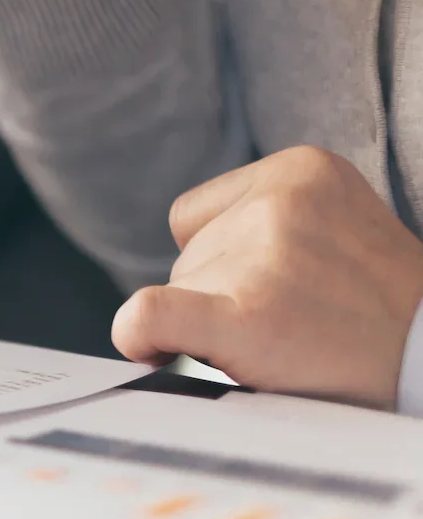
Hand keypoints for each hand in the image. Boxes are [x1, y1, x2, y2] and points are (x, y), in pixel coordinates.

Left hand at [113, 147, 422, 409]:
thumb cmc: (378, 308)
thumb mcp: (336, 227)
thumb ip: (262, 225)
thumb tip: (180, 267)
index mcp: (301, 169)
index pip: (194, 218)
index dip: (218, 263)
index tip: (268, 289)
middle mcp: (278, 203)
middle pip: (187, 259)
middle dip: (220, 297)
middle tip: (293, 326)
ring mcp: (264, 256)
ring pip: (178, 293)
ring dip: (211, 329)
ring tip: (286, 346)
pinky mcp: (248, 314)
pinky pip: (150, 314)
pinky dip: (138, 334)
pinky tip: (152, 349)